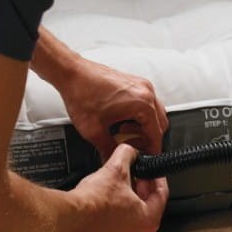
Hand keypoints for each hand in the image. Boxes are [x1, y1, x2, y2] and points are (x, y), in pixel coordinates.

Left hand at [31, 27, 168, 159]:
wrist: (71, 73)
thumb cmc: (81, 92)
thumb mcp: (93, 131)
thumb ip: (108, 150)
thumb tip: (114, 159)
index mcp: (142, 104)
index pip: (156, 134)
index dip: (152, 150)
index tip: (147, 157)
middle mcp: (146, 92)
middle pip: (160, 124)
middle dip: (148, 138)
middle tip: (134, 146)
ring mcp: (141, 85)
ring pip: (154, 113)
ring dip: (144, 126)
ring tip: (125, 132)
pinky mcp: (134, 82)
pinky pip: (146, 102)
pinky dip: (139, 114)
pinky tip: (123, 119)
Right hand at [67, 144, 168, 231]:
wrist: (68, 217)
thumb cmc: (92, 202)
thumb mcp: (115, 169)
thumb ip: (127, 155)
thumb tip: (130, 151)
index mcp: (149, 221)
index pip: (161, 194)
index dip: (157, 177)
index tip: (153, 171)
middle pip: (149, 205)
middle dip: (142, 186)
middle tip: (137, 174)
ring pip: (134, 214)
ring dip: (129, 197)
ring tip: (120, 183)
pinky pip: (120, 222)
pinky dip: (118, 209)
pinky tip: (109, 197)